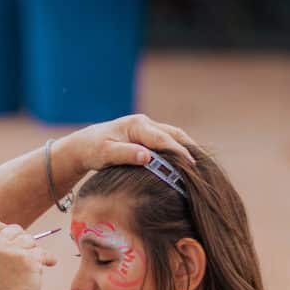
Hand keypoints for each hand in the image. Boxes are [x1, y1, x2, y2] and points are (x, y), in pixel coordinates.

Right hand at [0, 219, 56, 289]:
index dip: (2, 229)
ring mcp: (12, 252)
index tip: (9, 240)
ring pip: (28, 239)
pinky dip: (47, 258)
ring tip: (31, 265)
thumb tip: (4, 238)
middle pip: (12, 229)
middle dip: (20, 240)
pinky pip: (42, 252)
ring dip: (32, 250)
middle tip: (24, 254)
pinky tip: (49, 262)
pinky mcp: (29, 260)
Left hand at [57, 114, 196, 178]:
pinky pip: (168, 141)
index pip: (164, 139)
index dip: (179, 153)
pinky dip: (179, 150)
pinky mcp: (147, 136)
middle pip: (175, 134)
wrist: (83, 145)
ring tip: (202, 165)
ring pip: (174, 136)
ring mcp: (148, 128)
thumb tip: (147, 157)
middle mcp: (145, 123)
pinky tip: (187, 164)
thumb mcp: (106, 154)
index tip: (191, 166)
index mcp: (137, 125)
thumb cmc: (93, 150)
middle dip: (190, 148)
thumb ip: (126, 154)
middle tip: (205, 165)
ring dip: (187, 148)